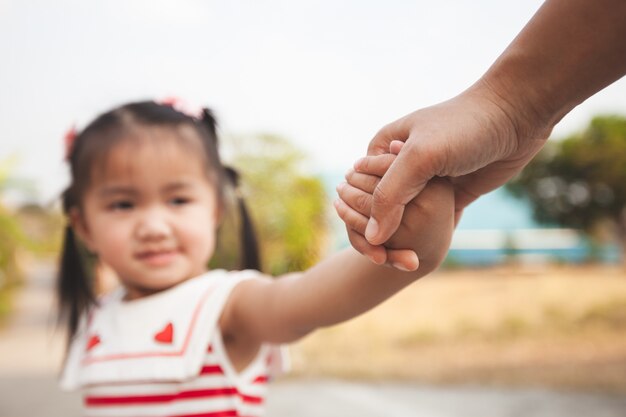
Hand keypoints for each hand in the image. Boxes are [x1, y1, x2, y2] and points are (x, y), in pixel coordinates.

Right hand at [347, 84, 550, 265]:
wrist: (516, 115)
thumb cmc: (464, 127)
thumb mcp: (419, 157)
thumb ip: (390, 196)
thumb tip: (373, 237)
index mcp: (382, 148)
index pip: (357, 192)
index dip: (359, 223)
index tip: (375, 251)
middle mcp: (400, 164)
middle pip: (379, 208)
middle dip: (382, 237)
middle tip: (388, 260)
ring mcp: (425, 179)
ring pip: (405, 217)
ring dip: (403, 241)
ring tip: (408, 262)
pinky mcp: (449, 192)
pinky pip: (430, 219)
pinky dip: (426, 237)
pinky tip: (423, 255)